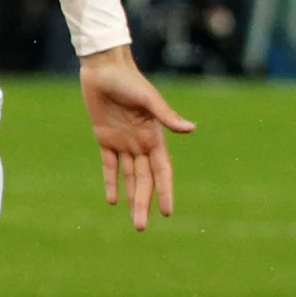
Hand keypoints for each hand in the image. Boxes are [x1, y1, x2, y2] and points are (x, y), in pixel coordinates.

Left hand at [78, 45, 193, 230]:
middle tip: (141, 228)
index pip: (162, 171)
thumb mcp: (149, 99)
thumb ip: (166, 116)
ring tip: (135, 221)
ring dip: (131, 198)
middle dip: (144, 203)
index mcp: (154, 137)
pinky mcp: (104, 138)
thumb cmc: (129, 80)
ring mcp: (123, 142)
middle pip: (144, 180)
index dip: (165, 191)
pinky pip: (109, 165)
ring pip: (128, 177)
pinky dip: (112, 182)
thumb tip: (191, 129)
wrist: (104, 68)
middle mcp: (141, 143)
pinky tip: (113, 201)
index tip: (168, 211)